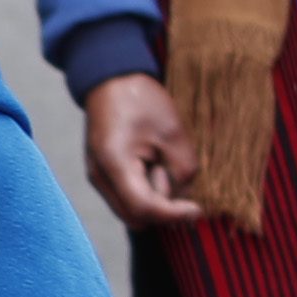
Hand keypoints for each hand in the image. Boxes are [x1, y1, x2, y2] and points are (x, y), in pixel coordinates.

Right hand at [83, 72, 207, 227]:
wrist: (111, 79)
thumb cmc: (140, 98)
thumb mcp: (172, 131)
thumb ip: (183, 169)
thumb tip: (186, 198)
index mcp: (114, 164)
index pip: (145, 208)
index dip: (174, 214)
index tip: (197, 208)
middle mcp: (100, 177)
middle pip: (136, 217)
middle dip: (162, 209)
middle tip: (175, 177)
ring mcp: (99, 177)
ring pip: (131, 211)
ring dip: (154, 200)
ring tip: (162, 166)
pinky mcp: (103, 174)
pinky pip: (127, 197)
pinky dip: (146, 192)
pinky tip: (153, 165)